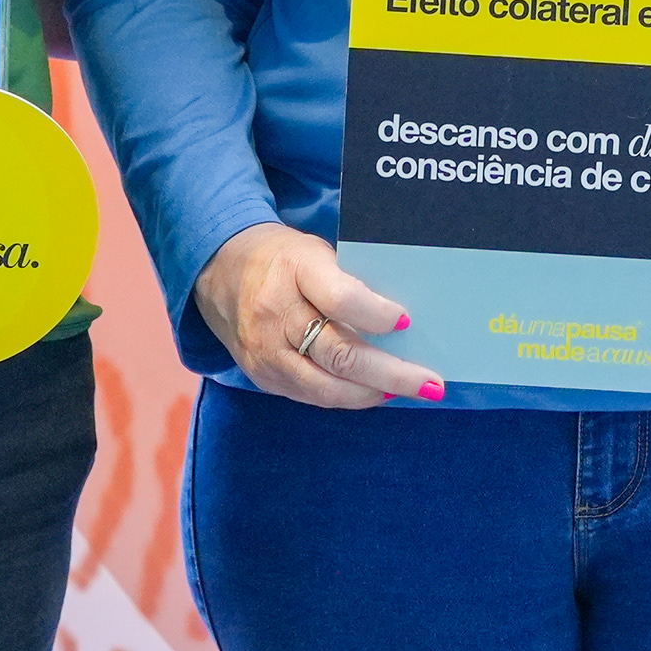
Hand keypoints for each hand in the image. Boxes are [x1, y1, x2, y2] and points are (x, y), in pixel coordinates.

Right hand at [192, 222, 435, 409]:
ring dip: (373, 394)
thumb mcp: (316, 252)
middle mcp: (277, 315)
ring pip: (326, 387)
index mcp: (296, 270)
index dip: (376, 315)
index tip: (406, 321)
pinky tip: (374, 393)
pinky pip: (311, 395)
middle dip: (392, 374)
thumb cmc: (284, 258)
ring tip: (409, 391)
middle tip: (430, 382)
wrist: (219, 270)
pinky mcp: (262, 377)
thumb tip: (401, 320)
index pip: (340, 299)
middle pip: (339, 354)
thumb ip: (351, 282)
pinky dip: (347, 397)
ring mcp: (266, 352)